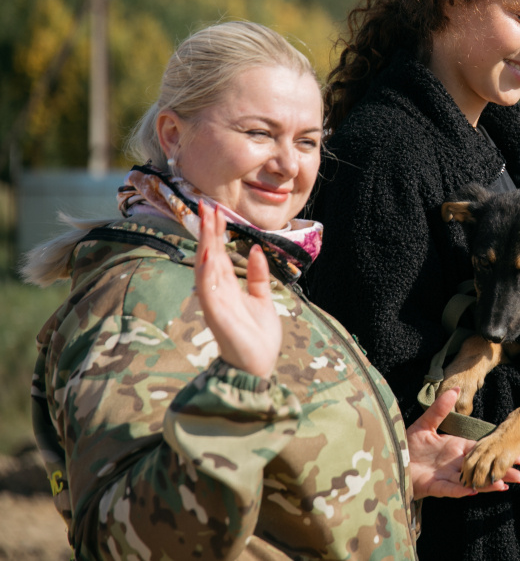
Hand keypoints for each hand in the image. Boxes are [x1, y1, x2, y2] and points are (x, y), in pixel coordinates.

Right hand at [194, 201, 281, 378]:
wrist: (258, 366)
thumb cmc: (258, 337)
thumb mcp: (263, 300)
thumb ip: (259, 277)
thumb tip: (257, 250)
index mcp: (228, 287)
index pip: (220, 253)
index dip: (217, 232)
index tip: (215, 209)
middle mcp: (218, 291)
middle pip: (210, 254)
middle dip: (208, 230)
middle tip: (205, 204)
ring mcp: (215, 302)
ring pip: (206, 267)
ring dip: (205, 243)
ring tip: (206, 221)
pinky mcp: (216, 315)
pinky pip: (209, 291)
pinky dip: (206, 273)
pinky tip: (207, 256)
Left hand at [407, 388, 519, 499]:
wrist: (391, 458)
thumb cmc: (408, 443)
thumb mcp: (426, 422)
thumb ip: (441, 408)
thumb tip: (455, 389)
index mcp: (456, 448)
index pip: (483, 451)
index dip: (499, 453)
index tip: (519, 455)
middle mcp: (455, 464)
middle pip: (483, 469)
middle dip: (502, 472)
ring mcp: (446, 477)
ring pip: (472, 482)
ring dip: (488, 485)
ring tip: (505, 485)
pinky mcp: (434, 487)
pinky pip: (451, 490)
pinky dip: (463, 491)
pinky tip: (476, 490)